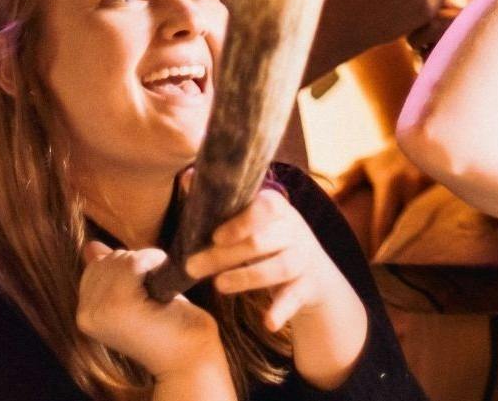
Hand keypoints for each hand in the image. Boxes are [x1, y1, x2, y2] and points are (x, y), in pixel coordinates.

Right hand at [76, 241, 224, 380]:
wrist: (188, 354)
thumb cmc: (168, 322)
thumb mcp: (136, 293)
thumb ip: (110, 273)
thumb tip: (91, 246)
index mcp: (85, 314)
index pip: (95, 266)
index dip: (125, 265)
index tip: (145, 282)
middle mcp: (86, 315)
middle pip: (105, 260)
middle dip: (135, 261)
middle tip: (155, 284)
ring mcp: (100, 312)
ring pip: (119, 259)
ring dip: (147, 261)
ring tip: (160, 283)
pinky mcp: (120, 306)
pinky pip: (133, 263)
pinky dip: (153, 260)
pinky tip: (164, 276)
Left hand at [185, 185, 367, 383]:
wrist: (311, 272)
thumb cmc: (267, 240)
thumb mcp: (250, 219)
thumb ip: (220, 202)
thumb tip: (187, 176)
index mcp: (278, 210)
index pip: (266, 207)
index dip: (242, 221)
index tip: (215, 236)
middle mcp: (294, 231)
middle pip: (261, 241)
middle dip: (225, 256)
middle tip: (192, 266)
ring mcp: (302, 259)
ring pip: (279, 267)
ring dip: (248, 277)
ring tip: (219, 286)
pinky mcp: (306, 287)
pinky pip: (295, 297)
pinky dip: (283, 309)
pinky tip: (269, 322)